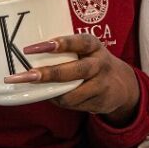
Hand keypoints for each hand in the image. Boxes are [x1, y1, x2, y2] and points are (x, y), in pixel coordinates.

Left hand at [3, 33, 140, 122]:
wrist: (121, 85)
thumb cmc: (91, 63)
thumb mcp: (84, 52)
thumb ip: (65, 53)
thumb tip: (27, 58)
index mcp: (93, 46)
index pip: (78, 42)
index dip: (59, 44)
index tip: (34, 48)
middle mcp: (100, 63)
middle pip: (75, 70)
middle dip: (49, 74)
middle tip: (27, 76)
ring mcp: (102, 84)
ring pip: (72, 93)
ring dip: (52, 93)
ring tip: (36, 89)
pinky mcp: (100, 102)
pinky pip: (74, 104)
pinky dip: (61, 102)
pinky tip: (54, 97)